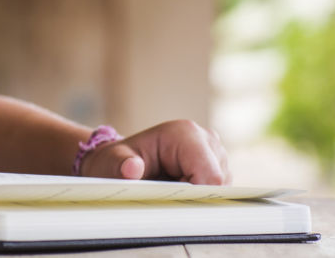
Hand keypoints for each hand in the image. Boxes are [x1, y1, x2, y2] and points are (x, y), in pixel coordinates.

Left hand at [77, 120, 229, 184]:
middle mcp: (205, 139)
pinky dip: (200, 196)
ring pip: (221, 187)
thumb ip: (122, 166)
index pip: (211, 175)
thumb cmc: (119, 161)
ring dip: (198, 196)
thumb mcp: (114, 163)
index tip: (173, 199)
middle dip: (196, 196)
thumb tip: (131, 168)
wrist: (122, 161)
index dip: (196, 194)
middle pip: (218, 182)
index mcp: (185, 133)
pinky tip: (179, 191)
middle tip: (166, 195)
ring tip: (169, 189)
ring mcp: (214, 152)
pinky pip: (219, 189)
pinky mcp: (216, 164)